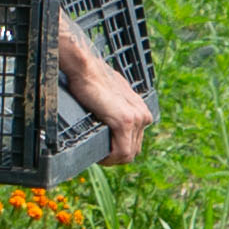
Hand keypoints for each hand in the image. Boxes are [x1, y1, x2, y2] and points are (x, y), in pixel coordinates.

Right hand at [65, 46, 155, 164]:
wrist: (86, 70)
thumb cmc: (93, 81)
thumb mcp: (111, 96)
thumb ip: (115, 108)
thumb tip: (107, 118)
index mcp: (141, 110)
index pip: (136, 141)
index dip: (120, 150)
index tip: (105, 151)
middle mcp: (143, 115)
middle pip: (134, 149)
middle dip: (116, 156)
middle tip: (99, 156)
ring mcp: (136, 119)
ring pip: (128, 153)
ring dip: (112, 159)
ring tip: (98, 157)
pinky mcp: (124, 122)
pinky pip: (122, 151)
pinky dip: (110, 158)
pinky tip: (99, 157)